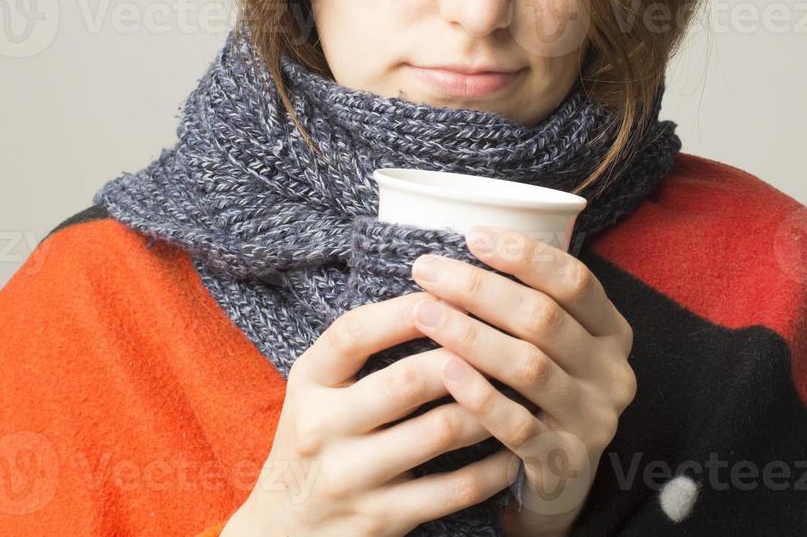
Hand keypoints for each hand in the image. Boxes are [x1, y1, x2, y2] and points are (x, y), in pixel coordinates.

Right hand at [225, 292, 521, 536]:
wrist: (284, 530)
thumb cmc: (316, 442)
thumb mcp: (317, 390)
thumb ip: (362, 349)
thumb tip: (440, 293)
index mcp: (308, 384)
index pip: (354, 333)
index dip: (406, 310)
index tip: (452, 293)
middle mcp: (322, 428)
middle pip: (408, 380)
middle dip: (467, 357)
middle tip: (509, 342)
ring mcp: (351, 478)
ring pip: (441, 432)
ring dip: (491, 408)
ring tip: (522, 390)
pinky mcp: (381, 520)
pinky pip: (454, 489)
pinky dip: (494, 467)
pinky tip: (515, 448)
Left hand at [409, 227, 637, 536]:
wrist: (558, 476)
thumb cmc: (541, 389)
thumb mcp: (554, 343)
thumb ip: (529, 299)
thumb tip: (464, 238)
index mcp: (612, 333)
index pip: (575, 281)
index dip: (524, 255)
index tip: (471, 235)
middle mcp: (613, 374)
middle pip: (544, 319)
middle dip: (480, 289)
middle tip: (427, 270)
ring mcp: (593, 421)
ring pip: (529, 368)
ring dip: (471, 335)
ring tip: (422, 311)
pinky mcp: (565, 462)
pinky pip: (518, 427)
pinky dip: (480, 397)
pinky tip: (445, 371)